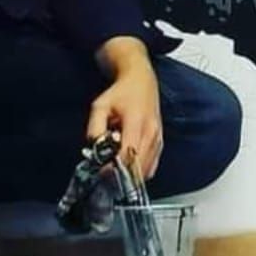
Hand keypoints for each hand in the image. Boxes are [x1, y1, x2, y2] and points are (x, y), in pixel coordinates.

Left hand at [87, 45, 163, 181]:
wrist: (142, 81)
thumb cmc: (120, 93)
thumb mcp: (100, 105)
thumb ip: (94, 128)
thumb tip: (95, 150)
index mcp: (137, 121)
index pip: (128, 153)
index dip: (115, 167)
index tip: (101, 172)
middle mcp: (151, 131)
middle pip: (139, 165)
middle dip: (121, 175)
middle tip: (106, 174)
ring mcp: (158, 138)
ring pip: (146, 169)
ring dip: (131, 174)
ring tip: (116, 168)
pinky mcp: (160, 143)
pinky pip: (152, 166)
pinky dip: (139, 171)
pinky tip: (128, 165)